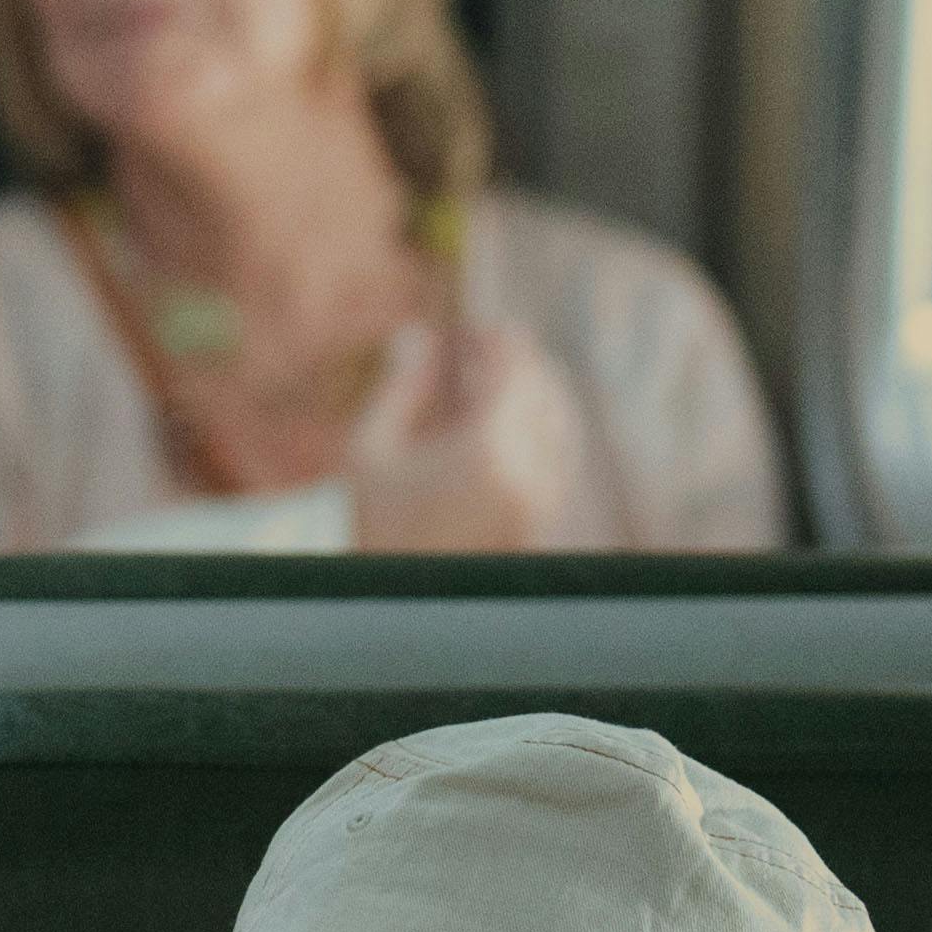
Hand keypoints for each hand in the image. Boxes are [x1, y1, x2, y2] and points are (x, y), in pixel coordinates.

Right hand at [340, 311, 586, 554]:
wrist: (408, 606)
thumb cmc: (379, 527)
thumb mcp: (370, 448)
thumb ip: (401, 387)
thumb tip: (420, 337)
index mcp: (488, 447)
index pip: (515, 370)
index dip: (500, 340)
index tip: (478, 326)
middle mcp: (531, 470)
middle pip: (545, 390)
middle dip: (519, 363)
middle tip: (484, 349)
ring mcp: (547, 496)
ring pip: (561, 422)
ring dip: (534, 393)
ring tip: (495, 384)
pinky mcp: (548, 516)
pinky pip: (560, 454)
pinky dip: (540, 427)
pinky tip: (505, 424)